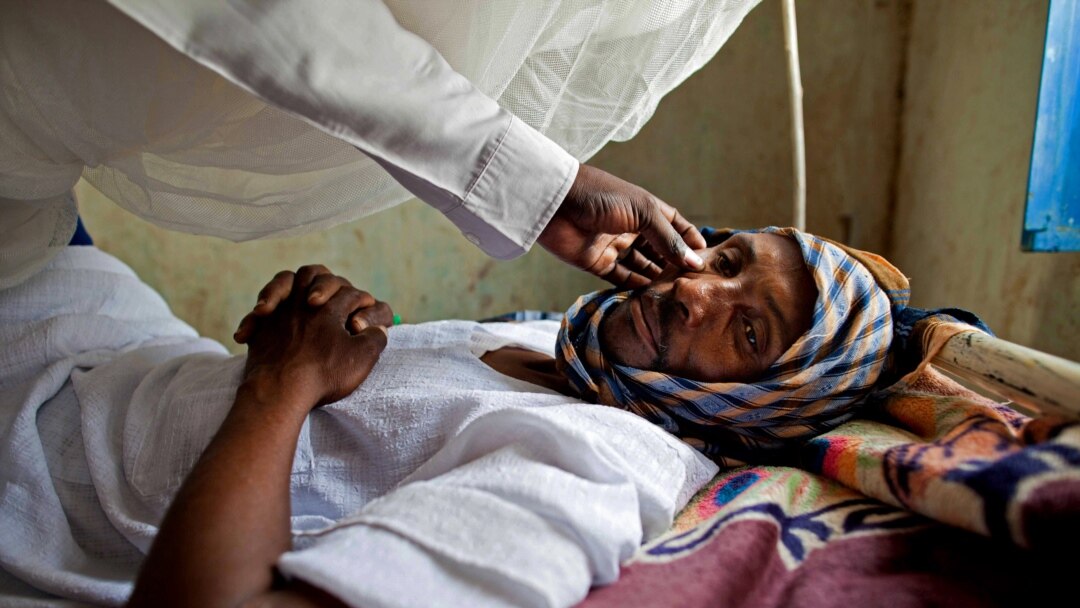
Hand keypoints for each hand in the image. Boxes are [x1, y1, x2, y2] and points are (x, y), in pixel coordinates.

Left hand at [239, 266, 392, 409]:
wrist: (279, 391)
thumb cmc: (322, 373)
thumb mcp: (362, 358)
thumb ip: (375, 338)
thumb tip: (378, 329)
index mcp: (330, 307)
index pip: (351, 294)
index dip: (362, 303)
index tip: (364, 321)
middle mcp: (303, 302)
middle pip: (316, 274)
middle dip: (328, 282)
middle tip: (333, 299)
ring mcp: (279, 312)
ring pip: (286, 280)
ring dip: (296, 284)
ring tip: (301, 297)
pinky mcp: (260, 327)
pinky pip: (261, 305)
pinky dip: (266, 304)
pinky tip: (265, 314)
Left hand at [536, 163, 707, 288]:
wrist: (555, 203)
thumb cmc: (601, 197)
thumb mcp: (643, 213)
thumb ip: (668, 240)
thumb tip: (695, 262)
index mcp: (646, 209)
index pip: (676, 226)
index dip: (690, 241)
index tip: (707, 260)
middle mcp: (632, 227)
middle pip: (659, 250)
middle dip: (674, 265)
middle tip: (692, 284)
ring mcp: (615, 245)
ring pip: (642, 266)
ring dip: (656, 278)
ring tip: (674, 294)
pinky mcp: (597, 262)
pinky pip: (620, 278)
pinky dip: (634, 286)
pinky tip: (649, 296)